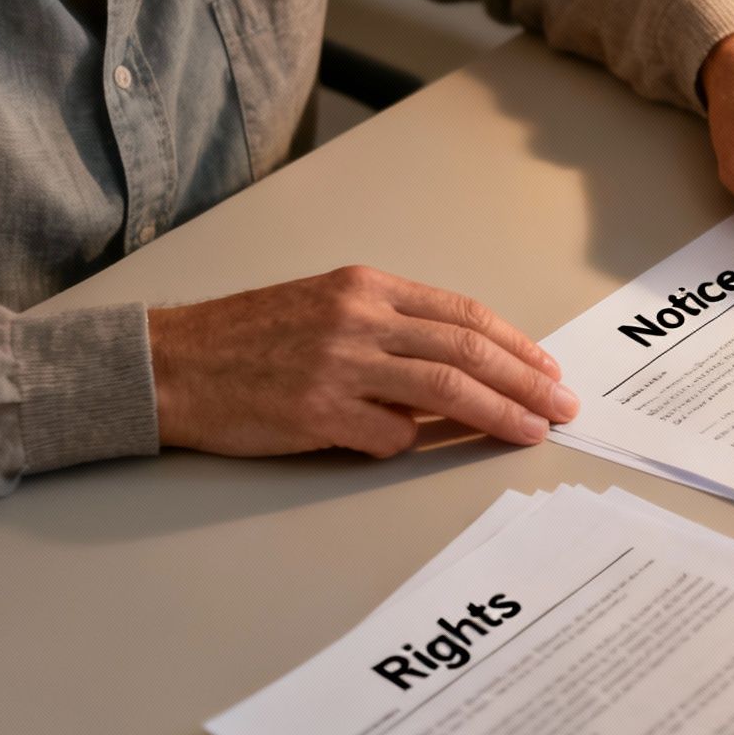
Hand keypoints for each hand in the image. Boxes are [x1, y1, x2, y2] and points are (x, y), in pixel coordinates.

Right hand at [149, 267, 576, 457]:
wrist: (171, 364)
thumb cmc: (250, 339)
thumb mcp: (328, 307)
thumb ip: (393, 329)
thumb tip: (463, 369)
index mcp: (368, 287)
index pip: (464, 316)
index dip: (516, 346)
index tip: (549, 371)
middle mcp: (360, 319)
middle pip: (468, 352)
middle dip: (526, 382)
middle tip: (562, 407)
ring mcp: (339, 365)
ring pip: (446, 391)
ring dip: (499, 414)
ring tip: (531, 432)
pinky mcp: (317, 412)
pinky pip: (389, 436)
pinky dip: (408, 444)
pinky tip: (409, 447)